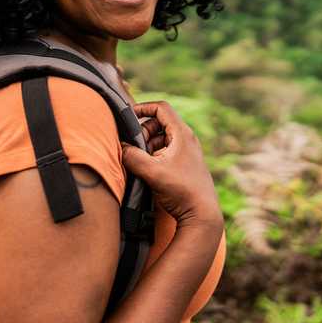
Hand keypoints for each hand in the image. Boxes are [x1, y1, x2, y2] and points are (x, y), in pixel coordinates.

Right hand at [121, 101, 222, 229]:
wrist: (201, 214)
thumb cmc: (182, 191)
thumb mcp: (152, 172)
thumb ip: (133, 157)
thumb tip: (120, 147)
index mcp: (182, 134)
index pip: (161, 108)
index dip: (143, 108)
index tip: (128, 116)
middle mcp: (186, 139)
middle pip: (159, 123)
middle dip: (142, 132)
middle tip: (134, 148)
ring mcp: (186, 152)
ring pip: (161, 138)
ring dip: (147, 146)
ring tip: (140, 161)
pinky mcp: (183, 164)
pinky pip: (164, 151)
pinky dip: (153, 155)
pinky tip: (148, 170)